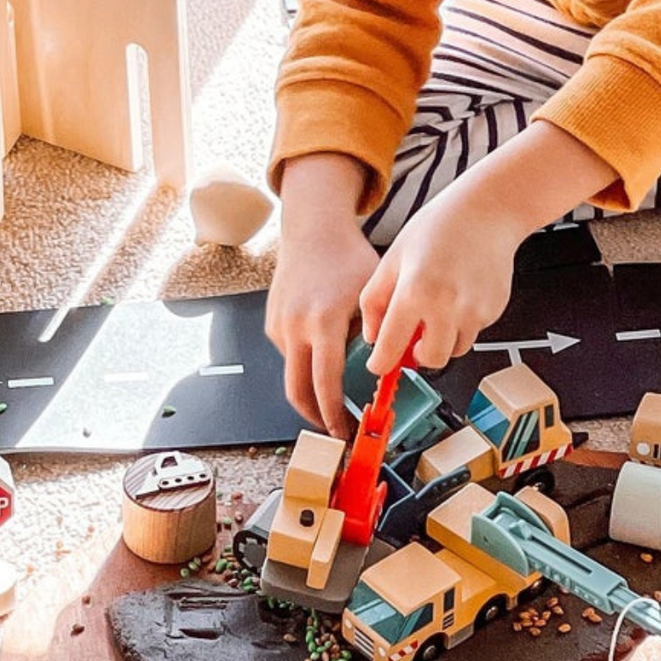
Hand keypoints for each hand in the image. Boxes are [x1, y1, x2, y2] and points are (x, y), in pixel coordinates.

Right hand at [268, 162, 380, 434]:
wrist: (312, 230)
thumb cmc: (347, 257)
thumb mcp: (372, 293)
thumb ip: (379, 330)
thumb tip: (388, 365)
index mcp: (323, 322)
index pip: (325, 383)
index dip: (333, 414)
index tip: (343, 430)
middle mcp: (295, 327)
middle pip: (296, 391)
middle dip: (314, 417)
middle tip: (334, 429)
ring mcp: (279, 325)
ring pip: (294, 372)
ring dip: (312, 385)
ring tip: (336, 385)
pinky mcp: (272, 322)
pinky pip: (289, 353)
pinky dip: (306, 360)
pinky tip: (323, 346)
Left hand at [360, 180, 523, 380]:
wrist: (487, 211)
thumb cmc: (438, 228)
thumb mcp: (392, 258)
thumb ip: (375, 300)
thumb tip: (373, 337)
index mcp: (414, 292)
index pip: (391, 347)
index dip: (381, 362)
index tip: (378, 365)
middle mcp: (447, 306)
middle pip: (430, 360)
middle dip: (418, 356)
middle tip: (412, 339)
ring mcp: (475, 311)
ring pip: (454, 349)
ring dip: (442, 340)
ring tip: (438, 307)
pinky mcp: (494, 311)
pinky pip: (472, 332)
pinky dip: (462, 323)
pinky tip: (458, 294)